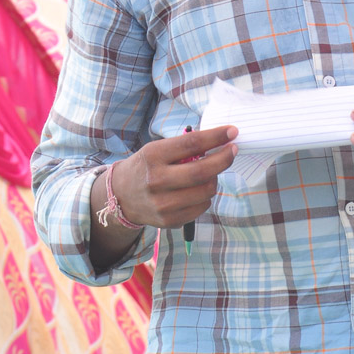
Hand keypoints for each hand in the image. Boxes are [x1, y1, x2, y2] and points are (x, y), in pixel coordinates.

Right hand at [111, 124, 237, 228]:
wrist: (121, 195)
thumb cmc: (146, 166)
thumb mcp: (157, 149)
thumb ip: (184, 148)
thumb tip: (218, 143)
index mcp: (153, 156)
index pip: (191, 144)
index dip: (215, 137)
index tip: (232, 132)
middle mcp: (156, 180)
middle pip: (202, 171)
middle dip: (224, 159)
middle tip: (232, 150)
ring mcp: (162, 204)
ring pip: (205, 191)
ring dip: (215, 179)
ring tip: (210, 172)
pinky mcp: (169, 221)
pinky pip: (201, 207)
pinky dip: (206, 196)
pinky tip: (198, 189)